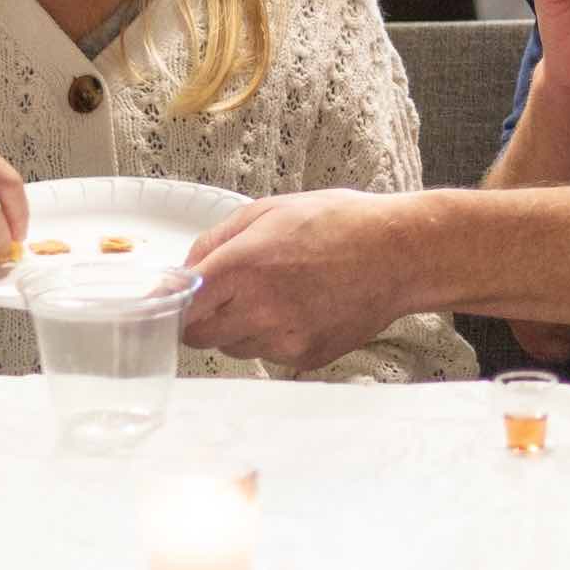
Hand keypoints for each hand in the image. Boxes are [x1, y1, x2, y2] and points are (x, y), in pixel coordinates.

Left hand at [183, 189, 417, 369]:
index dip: (171, 303)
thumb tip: (183, 271)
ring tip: (275, 295)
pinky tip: (299, 309)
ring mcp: (284, 339)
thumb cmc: (337, 223)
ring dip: (238, 328)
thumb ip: (215, 241)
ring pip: (232, 348)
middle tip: (225, 296)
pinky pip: (267, 355)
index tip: (171, 300)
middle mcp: (259, 309)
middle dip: (203, 318)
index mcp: (243, 266)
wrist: (398, 254)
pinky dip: (271, 338)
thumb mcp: (268, 211)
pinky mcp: (305, 358)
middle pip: (199, 336)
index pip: (180, 305)